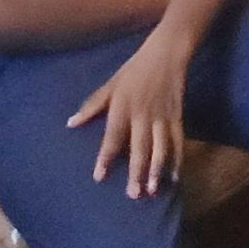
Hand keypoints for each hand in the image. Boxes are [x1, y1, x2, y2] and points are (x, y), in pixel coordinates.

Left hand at [69, 34, 190, 196]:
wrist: (167, 53)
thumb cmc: (134, 70)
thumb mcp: (111, 83)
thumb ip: (92, 105)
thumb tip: (71, 123)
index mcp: (123, 105)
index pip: (113, 135)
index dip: (105, 156)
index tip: (99, 177)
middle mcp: (142, 114)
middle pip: (139, 146)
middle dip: (136, 171)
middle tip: (132, 194)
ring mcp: (162, 116)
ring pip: (160, 147)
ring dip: (157, 169)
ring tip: (152, 191)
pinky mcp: (177, 116)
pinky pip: (178, 141)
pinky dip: (178, 160)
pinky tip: (174, 178)